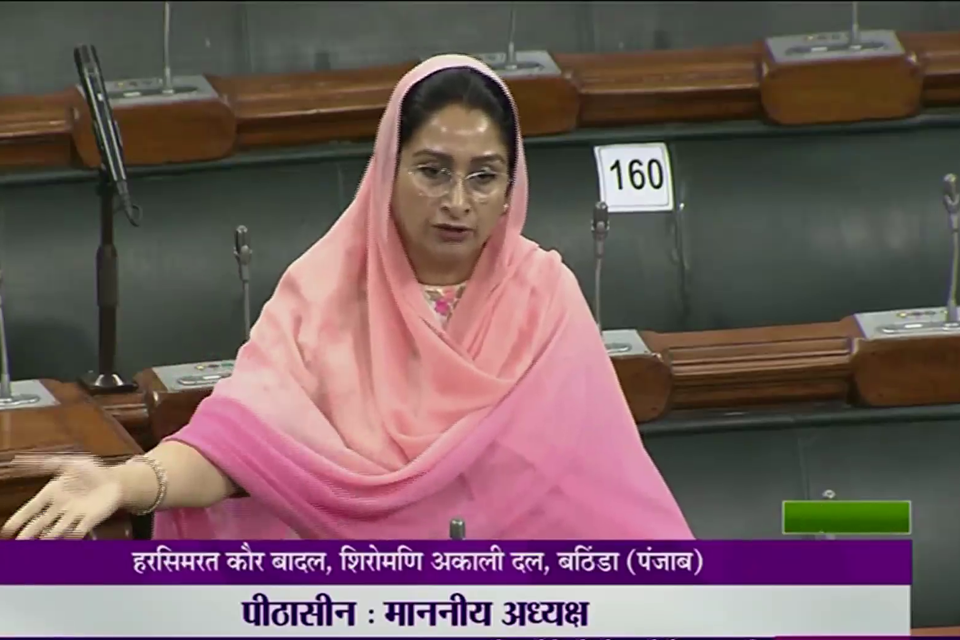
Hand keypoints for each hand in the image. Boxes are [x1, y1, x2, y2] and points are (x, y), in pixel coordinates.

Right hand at [1, 454, 122, 539]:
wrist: (116, 481)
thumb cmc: (91, 471)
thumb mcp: (71, 463)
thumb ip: (49, 463)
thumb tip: (22, 459)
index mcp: (52, 494)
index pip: (31, 509)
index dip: (19, 519)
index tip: (7, 531)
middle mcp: (60, 508)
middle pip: (40, 524)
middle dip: (28, 534)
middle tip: (19, 544)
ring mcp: (74, 515)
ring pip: (57, 530)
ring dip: (48, 537)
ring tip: (41, 543)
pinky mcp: (90, 519)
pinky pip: (79, 530)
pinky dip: (73, 536)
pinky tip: (68, 539)